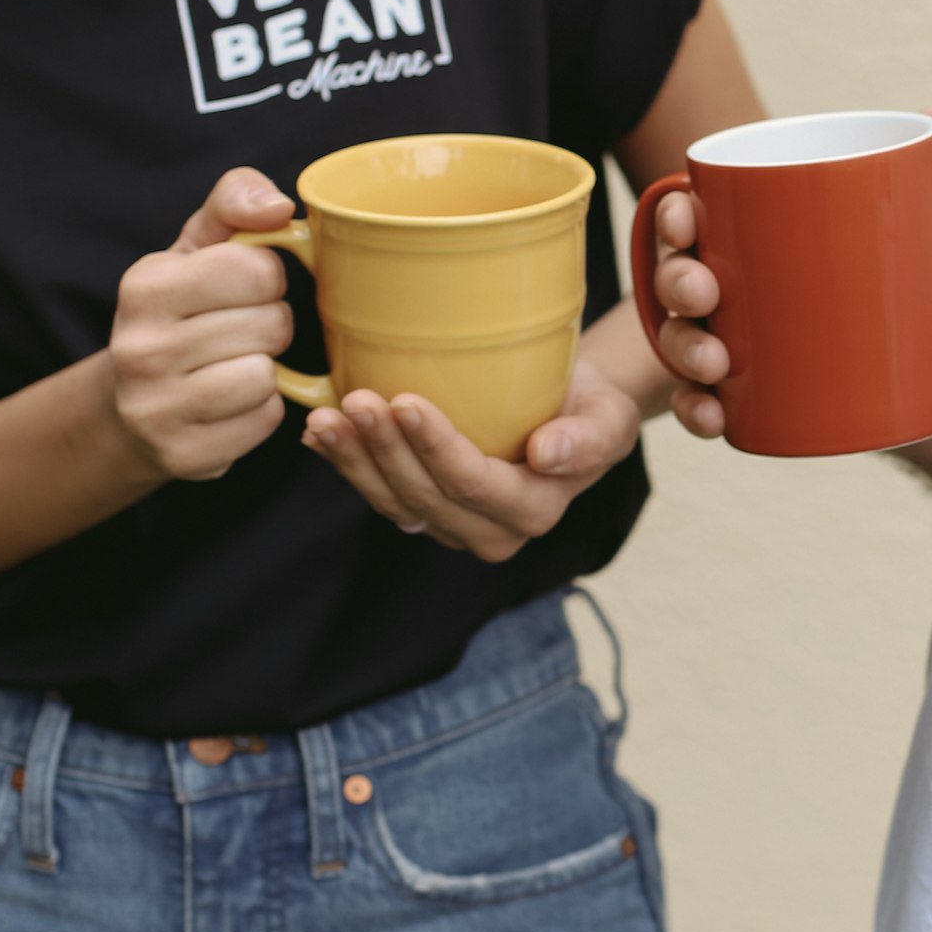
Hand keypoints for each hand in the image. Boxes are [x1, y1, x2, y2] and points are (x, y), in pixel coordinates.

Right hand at [110, 168, 295, 480]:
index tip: (244, 288)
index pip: (257, 269)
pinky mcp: (183, 455)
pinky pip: (265, 420)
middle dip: (270, 324)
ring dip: (266, 369)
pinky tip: (231, 403)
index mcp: (145, 286)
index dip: (267, 277)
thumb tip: (277, 206)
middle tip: (240, 331)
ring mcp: (155, 408)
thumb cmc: (181, 312)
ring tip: (234, 364)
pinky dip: (261, 410)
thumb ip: (234, 204)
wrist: (133, 403)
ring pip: (266, 376)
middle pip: (271, 325)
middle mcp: (139, 348)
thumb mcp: (197, 249)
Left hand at [302, 360, 641, 561]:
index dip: (437, 448)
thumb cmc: (592, 406)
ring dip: (355, 460)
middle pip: (425, 496)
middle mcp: (489, 532)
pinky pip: (379, 493)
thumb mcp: (610, 416)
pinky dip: (347, 464)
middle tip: (356, 399)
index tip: (406, 402)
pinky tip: (320, 434)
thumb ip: (588, 439)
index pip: (475, 484)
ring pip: (393, 502)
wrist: (573, 408)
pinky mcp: (424, 509)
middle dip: (385, 450)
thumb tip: (547, 454)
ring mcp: (451, 526)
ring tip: (327, 417)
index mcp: (534, 512)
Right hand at [650, 107, 931, 439]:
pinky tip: (715, 418)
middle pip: (675, 277)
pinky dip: (699, 411)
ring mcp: (718, 336)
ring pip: (681, 339)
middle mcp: (715, 282)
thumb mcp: (880, 217)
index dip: (673, 215)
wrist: (890, 350)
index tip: (684, 213)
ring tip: (715, 363)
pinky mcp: (734, 388)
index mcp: (733, 231)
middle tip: (705, 291)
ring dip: (685, 350)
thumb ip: (906, 169)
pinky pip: (699, 401)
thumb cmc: (862, 263)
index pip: (685, 216)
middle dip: (677, 281)